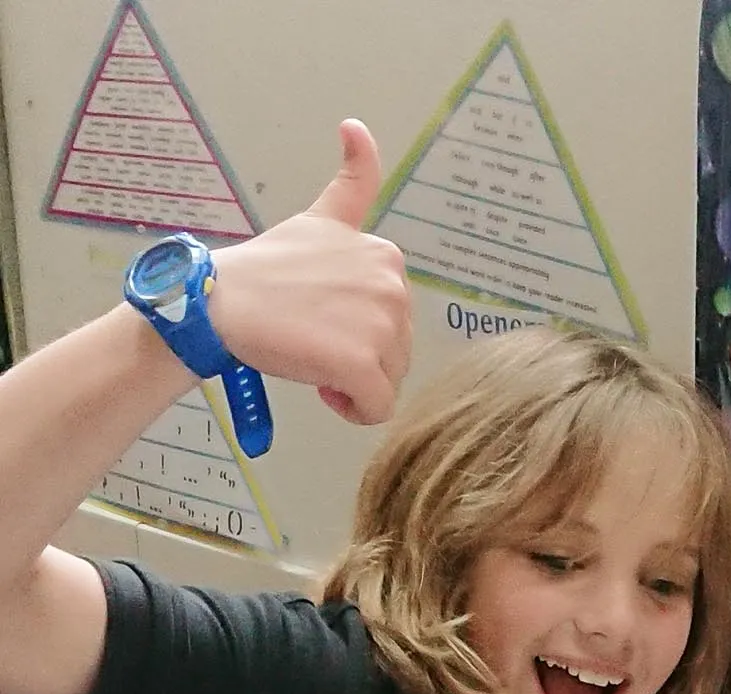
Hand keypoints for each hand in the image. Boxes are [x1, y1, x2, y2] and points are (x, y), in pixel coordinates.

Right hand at [206, 120, 408, 423]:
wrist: (213, 304)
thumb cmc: (261, 272)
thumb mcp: (315, 220)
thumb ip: (350, 184)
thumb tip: (357, 124)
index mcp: (384, 254)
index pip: (389, 311)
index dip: (357, 320)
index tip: (319, 308)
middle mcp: (391, 283)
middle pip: (394, 347)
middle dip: (356, 352)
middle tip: (306, 334)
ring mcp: (379, 322)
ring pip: (387, 377)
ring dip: (351, 379)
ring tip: (307, 355)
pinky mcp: (361, 362)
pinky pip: (378, 407)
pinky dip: (353, 409)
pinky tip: (323, 390)